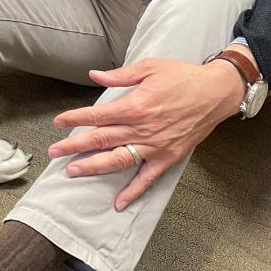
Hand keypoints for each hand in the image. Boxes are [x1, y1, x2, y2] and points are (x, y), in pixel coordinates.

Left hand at [47, 52, 247, 210]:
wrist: (216, 92)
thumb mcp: (149, 67)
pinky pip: (148, 178)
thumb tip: (94, 76)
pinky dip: (133, 192)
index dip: (75, 120)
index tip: (58, 123)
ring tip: (73, 172)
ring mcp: (155, 146)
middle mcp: (142, 129)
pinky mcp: (168, 157)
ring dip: (93, 167)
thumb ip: (120, 76)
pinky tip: (119, 203)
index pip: (97, 116)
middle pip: (101, 140)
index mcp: (135, 105)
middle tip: (53, 153)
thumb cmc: (182, 76)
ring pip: (118, 160)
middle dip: (74, 147)